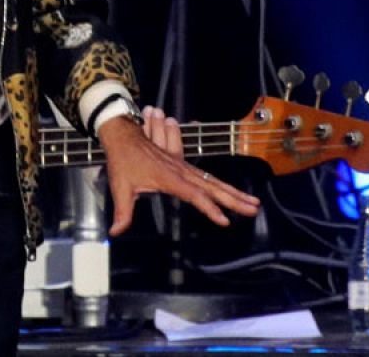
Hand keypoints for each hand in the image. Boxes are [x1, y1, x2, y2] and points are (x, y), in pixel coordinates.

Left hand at [98, 114, 259, 236]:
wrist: (124, 135)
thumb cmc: (123, 162)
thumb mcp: (121, 187)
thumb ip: (122, 211)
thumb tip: (115, 232)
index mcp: (169, 178)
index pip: (194, 195)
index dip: (209, 208)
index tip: (224, 220)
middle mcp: (181, 172)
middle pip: (212, 187)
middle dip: (233, 199)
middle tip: (253, 209)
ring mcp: (185, 168)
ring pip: (213, 182)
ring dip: (234, 193)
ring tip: (253, 203)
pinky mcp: (184, 167)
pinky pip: (208, 178)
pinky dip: (223, 187)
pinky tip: (235, 194)